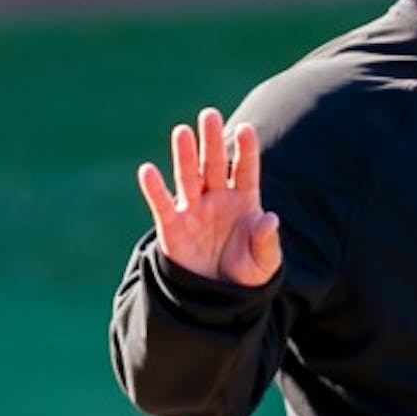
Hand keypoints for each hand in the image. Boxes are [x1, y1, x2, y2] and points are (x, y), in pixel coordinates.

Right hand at [137, 107, 281, 286]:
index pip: (246, 170)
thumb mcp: (264, 263)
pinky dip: (154, 189)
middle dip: (212, 141)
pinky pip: (162, 205)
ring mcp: (194, 211)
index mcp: (244, 201)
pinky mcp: (172, 228)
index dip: (246, 150)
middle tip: (208, 114)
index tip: (247, 129)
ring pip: (189, 177)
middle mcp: (218, 199)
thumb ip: (267, 241)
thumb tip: (269, 219)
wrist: (217, 301)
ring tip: (182, 132)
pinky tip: (148, 170)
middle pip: (215, 164)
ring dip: (185, 156)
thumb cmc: (245, 276)